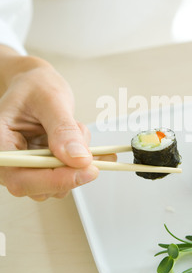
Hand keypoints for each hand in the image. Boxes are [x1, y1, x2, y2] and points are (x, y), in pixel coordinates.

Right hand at [0, 51, 112, 199]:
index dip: (53, 180)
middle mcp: (11, 161)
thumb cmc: (35, 87)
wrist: (37, 85)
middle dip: (71, 170)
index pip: (20, 177)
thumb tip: (78, 159)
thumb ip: (63, 130)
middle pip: (40, 187)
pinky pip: (68, 175)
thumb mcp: (50, 100)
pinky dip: (85, 162)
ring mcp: (28, 167)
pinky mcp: (45, 167)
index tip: (85, 170)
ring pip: (58, 183)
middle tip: (94, 152)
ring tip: (77, 130)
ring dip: (78, 162)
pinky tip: (99, 152)